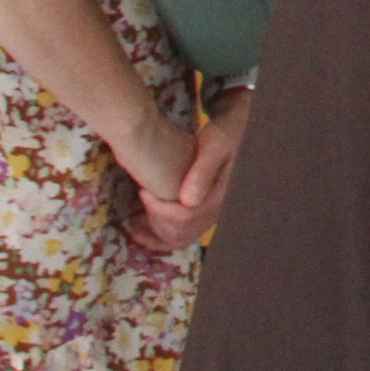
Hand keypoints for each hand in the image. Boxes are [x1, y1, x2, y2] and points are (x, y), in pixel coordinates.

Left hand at [120, 101, 234, 251]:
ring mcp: (208, 215)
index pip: (187, 217)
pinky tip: (142, 227)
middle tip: (142, 201)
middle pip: (181, 233)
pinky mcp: (200, 213)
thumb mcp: (215, 145)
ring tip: (135, 220)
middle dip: (156, 221)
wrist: (233, 132)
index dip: (161, 209)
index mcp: (220, 197)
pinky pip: (180, 235)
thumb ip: (203, 170)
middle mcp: (216, 211)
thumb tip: (187, 201)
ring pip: (179, 238)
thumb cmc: (223, 134)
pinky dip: (159, 235)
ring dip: (155, 233)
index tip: (144, 192)